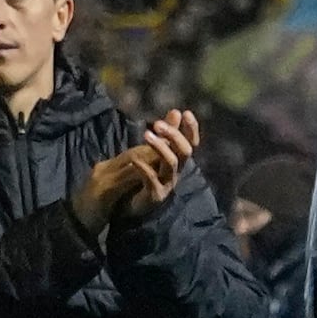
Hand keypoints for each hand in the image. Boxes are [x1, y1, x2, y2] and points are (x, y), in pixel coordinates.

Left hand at [71, 105, 201, 232]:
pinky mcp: (155, 196)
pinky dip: (144, 168)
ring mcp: (166, 184)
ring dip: (160, 148)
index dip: (191, 129)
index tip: (186, 113)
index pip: (190, 143)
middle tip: (157, 124)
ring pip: (171, 163)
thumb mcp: (151, 152)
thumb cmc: (141, 177)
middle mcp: (175, 172)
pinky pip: (153, 180)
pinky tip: (134, 160)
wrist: (125, 206)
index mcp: (175, 161)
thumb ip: (164, 135)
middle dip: (174, 136)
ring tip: (146, 134)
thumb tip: (176, 111)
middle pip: (184, 151)